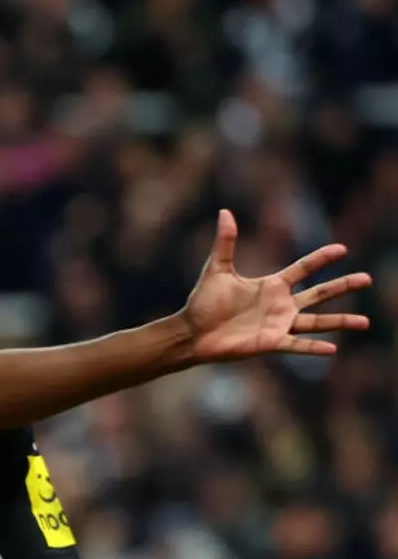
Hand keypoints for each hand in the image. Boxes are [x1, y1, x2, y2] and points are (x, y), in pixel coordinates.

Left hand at [181, 209, 369, 361]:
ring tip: (365, 322)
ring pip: (316, 322)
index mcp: (271, 286)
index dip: (321, 258)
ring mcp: (278, 325)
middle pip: (319, 294)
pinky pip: (296, 346)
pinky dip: (313, 347)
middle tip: (367, 279)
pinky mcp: (270, 343)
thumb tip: (225, 211)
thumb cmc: (204, 302)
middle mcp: (281, 305)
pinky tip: (333, 347)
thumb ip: (225, 242)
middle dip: (343, 286)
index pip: (303, 269)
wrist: (192, 332)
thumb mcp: (217, 268)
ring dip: (340, 322)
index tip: (342, 248)